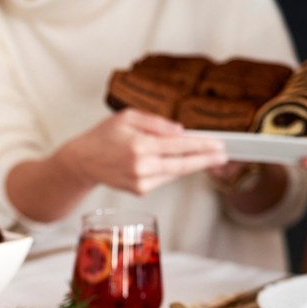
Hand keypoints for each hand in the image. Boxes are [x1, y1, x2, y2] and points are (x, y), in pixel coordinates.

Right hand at [59, 109, 225, 194]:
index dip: (201, 145)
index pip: (179, 146)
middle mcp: (141, 166)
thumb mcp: (127, 117)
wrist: (82, 161)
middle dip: (206, 159)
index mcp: (139, 146)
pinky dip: (172, 169)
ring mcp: (141, 182)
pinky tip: (176, 161)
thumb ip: (156, 123)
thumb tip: (180, 131)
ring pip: (175, 172)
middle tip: (224, 155)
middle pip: (183, 164)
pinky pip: (164, 178)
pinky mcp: (140, 190)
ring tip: (208, 157)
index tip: (218, 144)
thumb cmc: (104, 136)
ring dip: (192, 164)